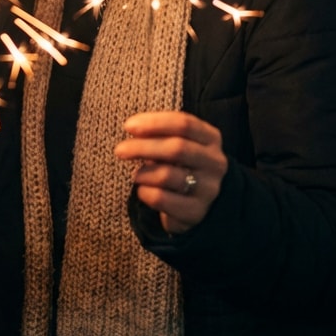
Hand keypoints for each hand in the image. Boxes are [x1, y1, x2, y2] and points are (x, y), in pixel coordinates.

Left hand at [114, 110, 227, 233]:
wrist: (195, 204)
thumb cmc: (179, 165)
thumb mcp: (176, 143)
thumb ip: (159, 133)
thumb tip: (133, 127)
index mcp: (211, 138)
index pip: (184, 124)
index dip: (154, 123)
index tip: (128, 126)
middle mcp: (215, 162)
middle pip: (177, 148)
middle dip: (143, 147)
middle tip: (120, 150)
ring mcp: (208, 189)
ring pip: (167, 175)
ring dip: (143, 173)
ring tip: (135, 175)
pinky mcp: (196, 212)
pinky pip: (162, 199)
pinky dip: (145, 193)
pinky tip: (142, 191)